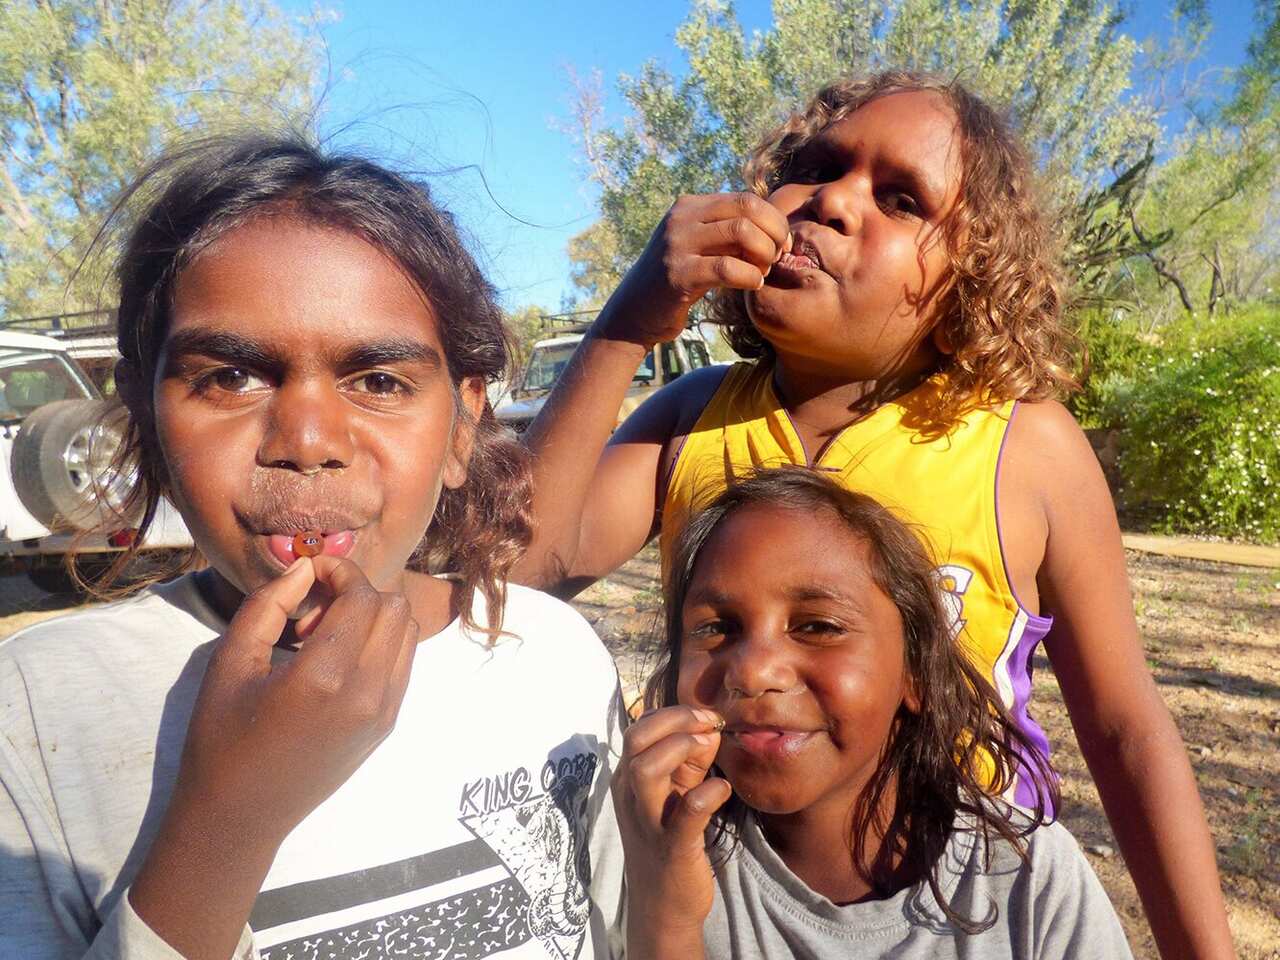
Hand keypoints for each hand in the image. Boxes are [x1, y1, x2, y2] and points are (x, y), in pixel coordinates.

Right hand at [173, 555, 418, 840]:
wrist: (241, 815)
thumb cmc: (223, 738)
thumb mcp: (229, 663)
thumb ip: (268, 605)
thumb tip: (304, 568)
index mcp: (325, 678)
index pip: (362, 596)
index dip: (339, 569)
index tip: (310, 571)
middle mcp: (367, 694)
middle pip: (395, 607)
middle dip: (357, 591)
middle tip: (313, 609)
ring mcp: (384, 713)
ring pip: (406, 632)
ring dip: (373, 618)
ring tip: (324, 637)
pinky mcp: (388, 725)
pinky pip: (403, 662)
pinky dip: (380, 644)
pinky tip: (337, 660)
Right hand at [595, 192, 790, 347]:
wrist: (634, 313)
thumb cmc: (677, 281)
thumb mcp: (699, 247)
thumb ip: (726, 232)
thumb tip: (772, 224)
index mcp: (689, 206)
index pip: (745, 199)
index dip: (773, 220)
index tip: (782, 243)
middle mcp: (681, 218)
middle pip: (747, 209)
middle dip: (774, 233)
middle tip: (778, 257)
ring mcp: (677, 245)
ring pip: (741, 233)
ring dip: (764, 254)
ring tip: (763, 272)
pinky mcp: (678, 274)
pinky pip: (728, 268)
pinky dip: (750, 277)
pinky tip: (753, 286)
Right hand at [613, 705, 731, 944]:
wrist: (663, 907)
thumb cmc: (670, 840)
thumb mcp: (676, 794)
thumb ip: (691, 760)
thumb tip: (710, 728)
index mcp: (628, 779)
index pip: (639, 727)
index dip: (675, 713)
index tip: (707, 716)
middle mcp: (630, 796)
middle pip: (636, 738)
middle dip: (676, 720)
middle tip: (709, 723)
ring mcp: (647, 821)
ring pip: (645, 769)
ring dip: (680, 748)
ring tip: (708, 749)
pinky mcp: (671, 847)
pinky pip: (686, 813)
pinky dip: (707, 793)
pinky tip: (722, 789)